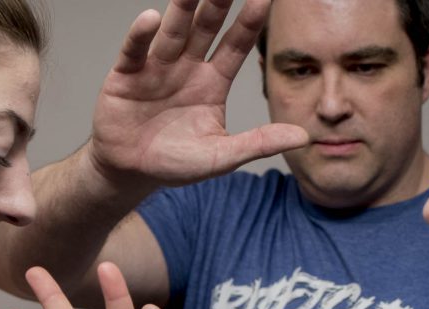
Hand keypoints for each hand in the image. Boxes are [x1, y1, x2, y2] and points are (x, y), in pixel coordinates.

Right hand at [87, 0, 308, 187]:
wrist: (130, 172)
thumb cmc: (176, 162)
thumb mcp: (222, 156)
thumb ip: (258, 143)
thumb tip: (302, 138)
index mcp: (213, 82)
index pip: (237, 44)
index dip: (250, 21)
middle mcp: (186, 67)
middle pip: (206, 27)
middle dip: (218, 3)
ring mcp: (156, 68)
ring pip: (173, 32)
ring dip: (182, 8)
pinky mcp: (125, 76)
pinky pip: (135, 51)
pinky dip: (141, 35)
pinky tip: (151, 19)